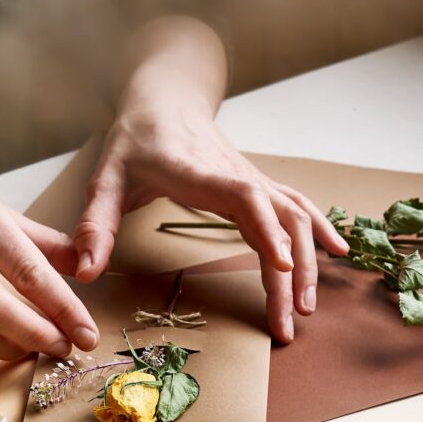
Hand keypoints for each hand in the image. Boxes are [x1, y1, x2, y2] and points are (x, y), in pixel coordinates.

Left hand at [74, 103, 349, 342]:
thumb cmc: (136, 139)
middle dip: (293, 271)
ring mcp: (254, 182)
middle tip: (290, 321)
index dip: (268, 230)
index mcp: (202, 174)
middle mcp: (238, 177)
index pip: (246, 199)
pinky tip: (338, 253)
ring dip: (309, 261)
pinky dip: (320, 230)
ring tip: (307, 308)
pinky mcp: (259, 188)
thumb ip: (94, 223)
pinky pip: (298, 208)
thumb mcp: (106, 177)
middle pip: (281, 219)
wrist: (165, 100)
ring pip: (295, 218)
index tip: (284, 267)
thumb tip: (84, 271)